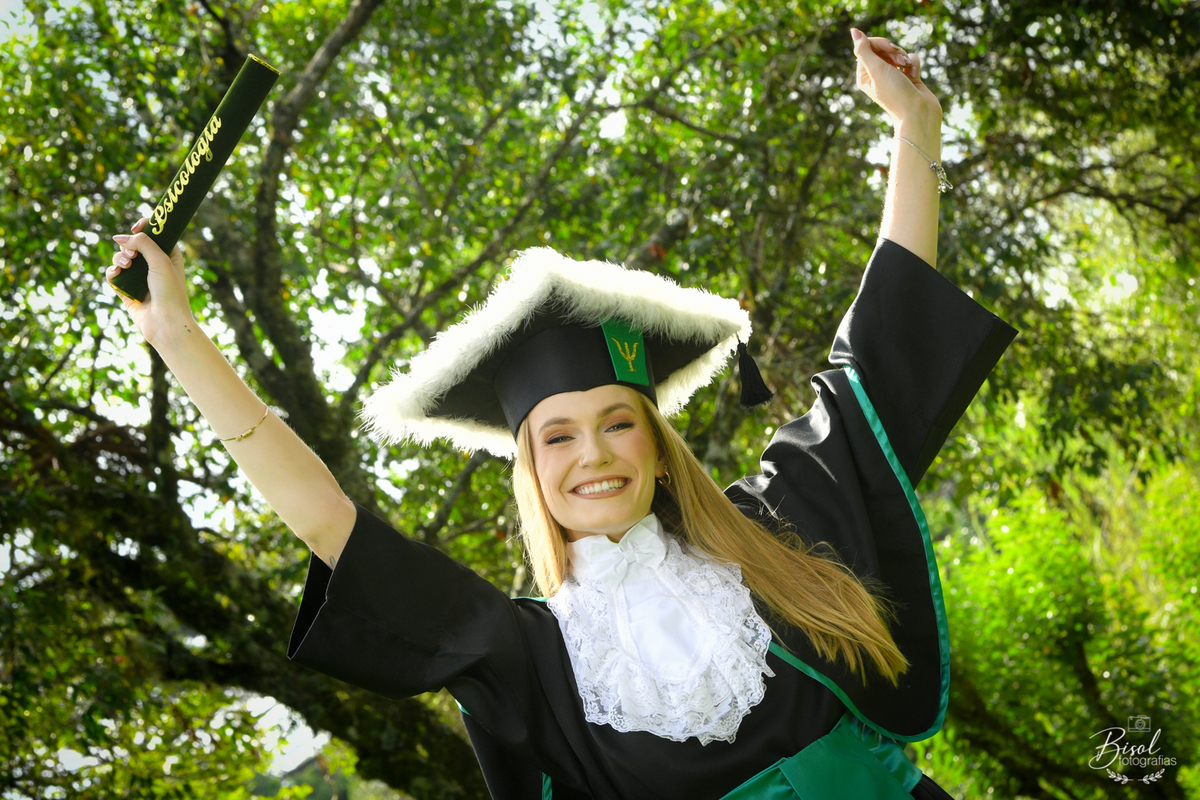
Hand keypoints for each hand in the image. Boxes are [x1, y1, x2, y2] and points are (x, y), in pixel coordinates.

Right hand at [104, 218, 193, 347]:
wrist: (166, 323)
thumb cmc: (170, 291)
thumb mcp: (161, 260)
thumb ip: (143, 243)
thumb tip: (120, 237)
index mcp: (169, 256)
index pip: (155, 235)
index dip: (144, 228)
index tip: (135, 227)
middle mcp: (154, 266)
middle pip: (134, 245)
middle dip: (128, 245)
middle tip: (132, 254)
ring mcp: (140, 278)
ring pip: (122, 258)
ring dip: (120, 258)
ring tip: (126, 265)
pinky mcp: (127, 290)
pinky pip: (114, 275)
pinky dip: (113, 271)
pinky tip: (117, 273)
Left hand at [850, 28, 941, 128]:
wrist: (918, 113)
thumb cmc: (895, 94)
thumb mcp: (876, 70)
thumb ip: (864, 50)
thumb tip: (854, 31)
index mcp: (864, 75)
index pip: (867, 47)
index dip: (880, 43)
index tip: (890, 48)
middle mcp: (877, 75)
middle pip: (882, 48)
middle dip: (893, 50)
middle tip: (900, 61)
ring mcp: (893, 75)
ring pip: (897, 53)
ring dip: (904, 57)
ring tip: (907, 69)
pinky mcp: (907, 76)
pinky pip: (910, 59)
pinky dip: (913, 64)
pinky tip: (915, 75)